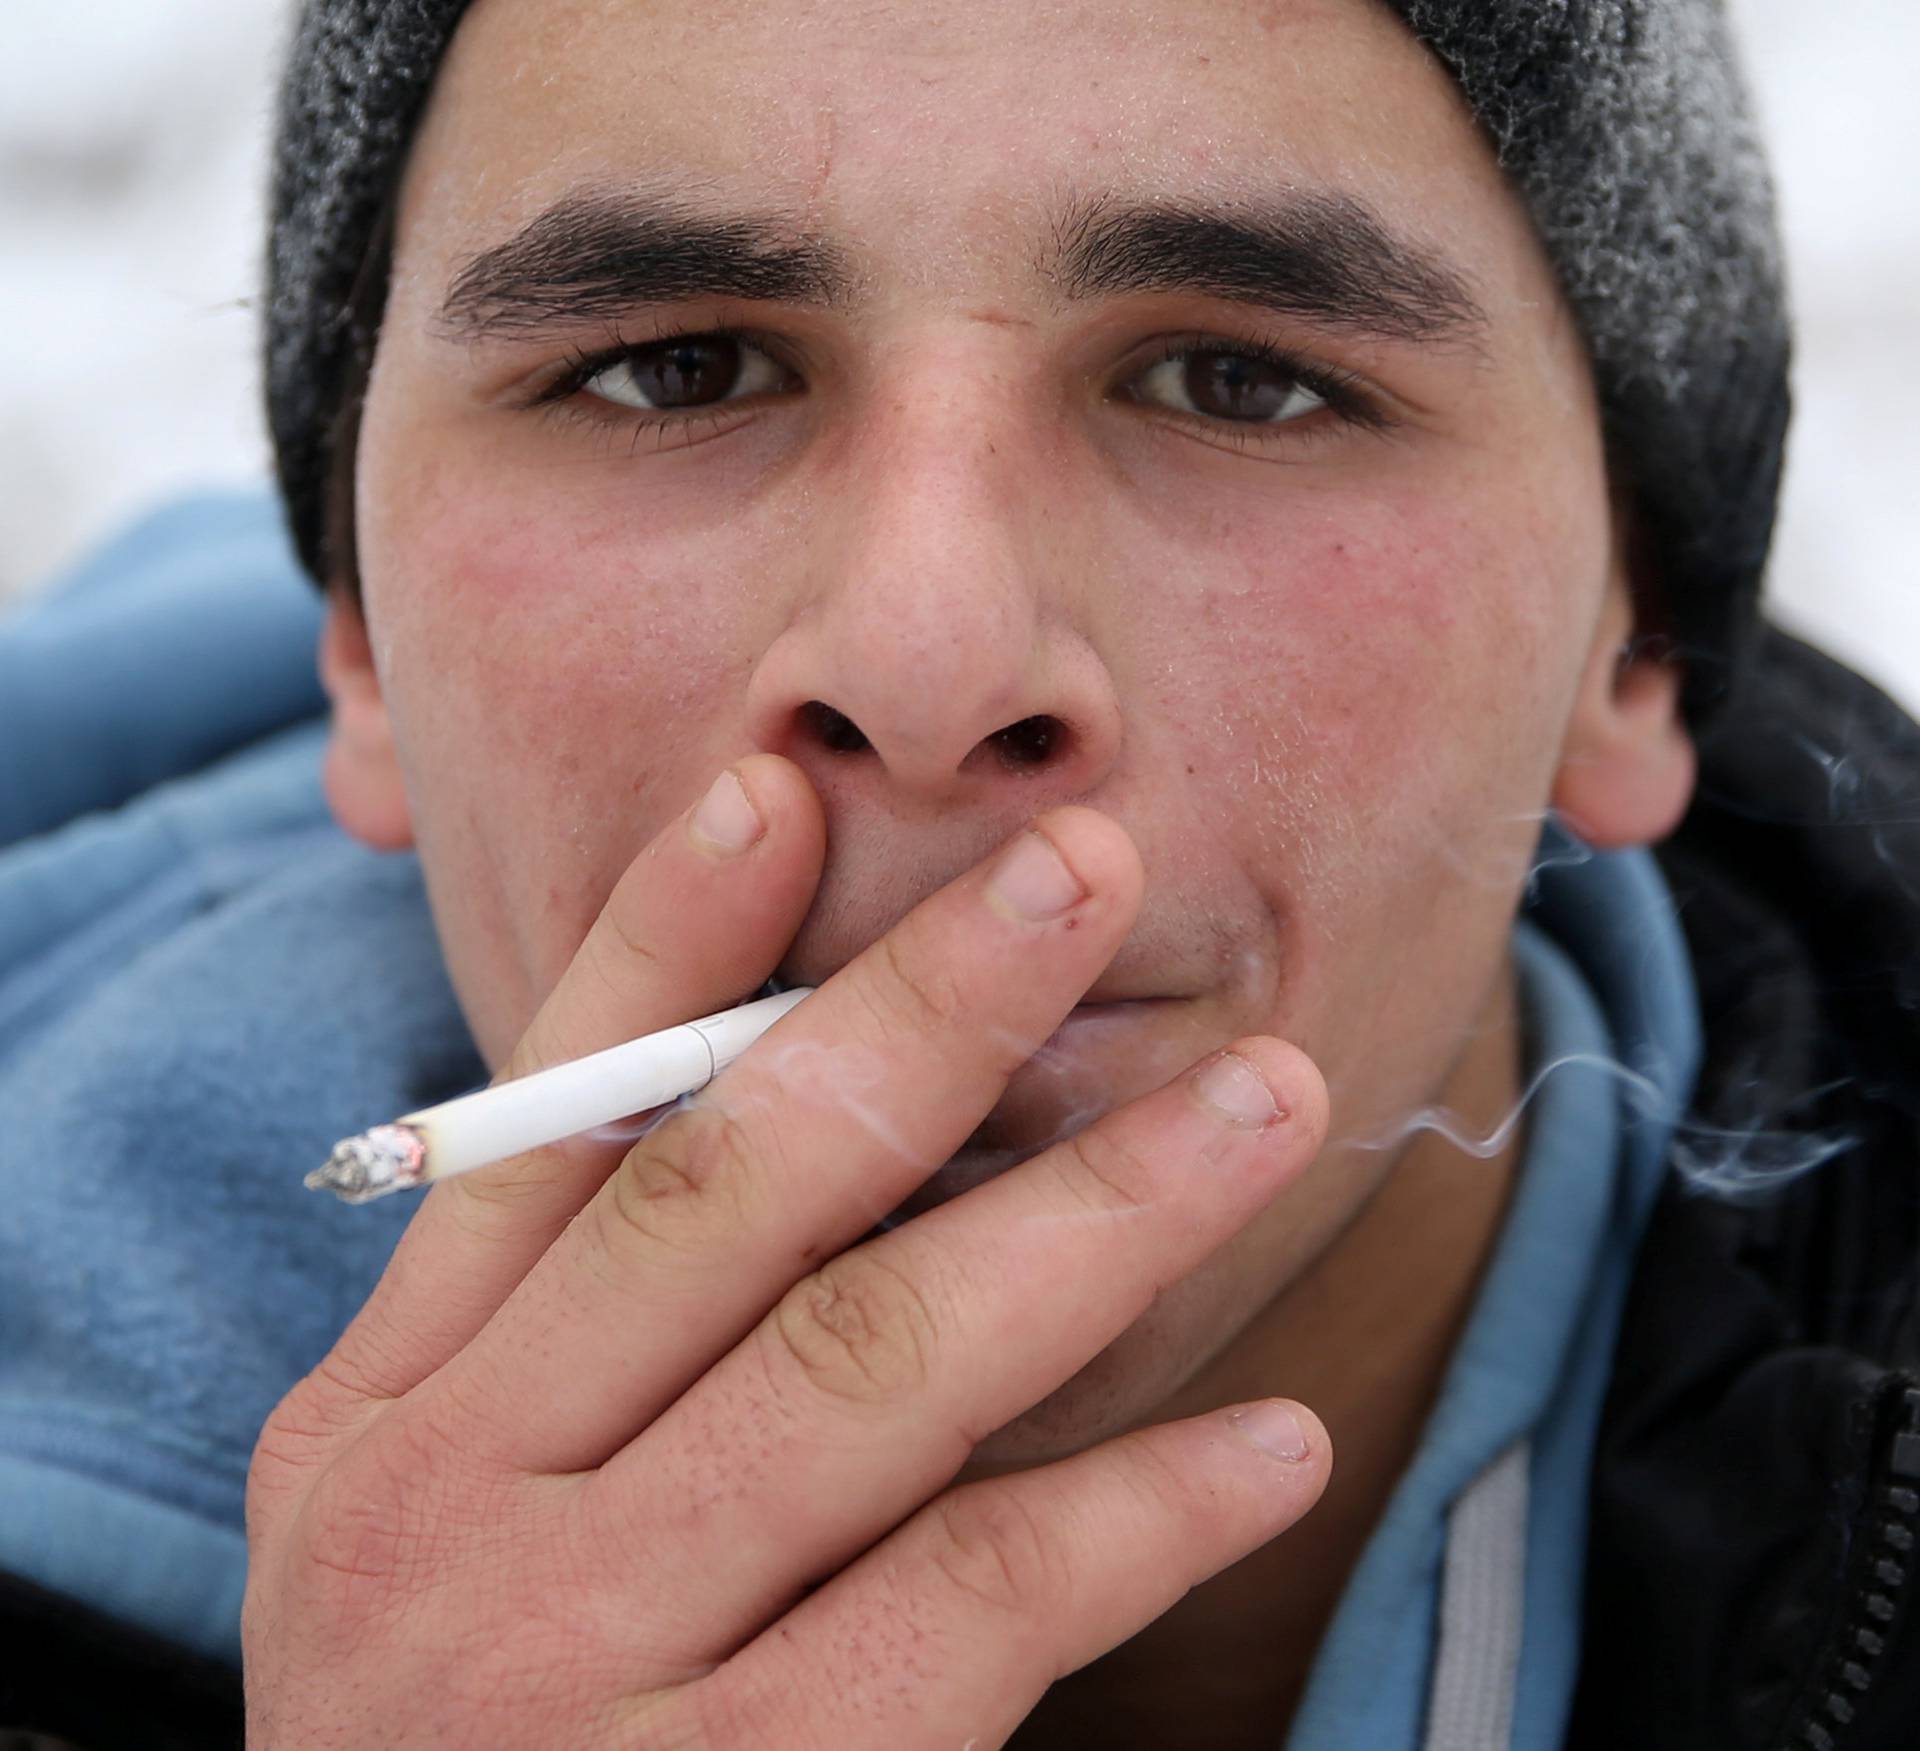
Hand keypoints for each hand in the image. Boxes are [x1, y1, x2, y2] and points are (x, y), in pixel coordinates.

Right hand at [242, 756, 1329, 1747]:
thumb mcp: (438, 1536)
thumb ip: (561, 1347)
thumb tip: (767, 1093)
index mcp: (381, 1424)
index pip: (539, 1129)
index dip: (658, 946)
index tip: (782, 790)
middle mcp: (448, 1519)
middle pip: (719, 1196)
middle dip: (917, 1010)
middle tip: (1086, 868)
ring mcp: (565, 1672)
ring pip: (869, 1368)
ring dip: (1090, 1212)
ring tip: (1264, 1097)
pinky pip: (964, 1608)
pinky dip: (1130, 1513)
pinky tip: (1269, 1444)